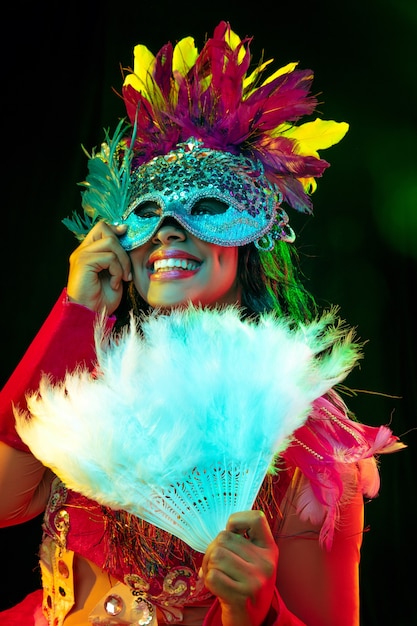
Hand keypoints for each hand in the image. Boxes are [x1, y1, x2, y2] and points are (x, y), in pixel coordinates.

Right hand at [67, 221, 131, 314]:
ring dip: (122, 262)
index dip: (116, 230)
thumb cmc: (101, 299)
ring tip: (121, 278)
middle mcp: (82, 251)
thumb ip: (117, 257)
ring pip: (110, 242)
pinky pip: (110, 258)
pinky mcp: (83, 262)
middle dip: (122, 247)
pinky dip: (117, 271)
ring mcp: (81, 255)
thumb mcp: (114, 273)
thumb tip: (125, 238)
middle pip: (104, 228)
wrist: (90, 316)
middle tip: (126, 269)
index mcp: (87, 252)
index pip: (101, 228)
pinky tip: (114, 284)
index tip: (127, 241)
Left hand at [200, 510, 277, 625]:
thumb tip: (219, 531)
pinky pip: (212, 575)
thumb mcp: (254, 560)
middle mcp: (266, 562)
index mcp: (269, 549)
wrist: (253, 621)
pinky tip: (217, 587)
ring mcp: (255, 580)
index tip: (233, 533)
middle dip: (213, 549)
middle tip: (218, 564)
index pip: (256, 518)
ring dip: (209, 566)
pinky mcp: (241, 596)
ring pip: (216, 555)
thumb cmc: (247, 585)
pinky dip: (208, 580)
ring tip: (217, 575)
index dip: (237, 521)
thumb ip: (242, 542)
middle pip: (224, 537)